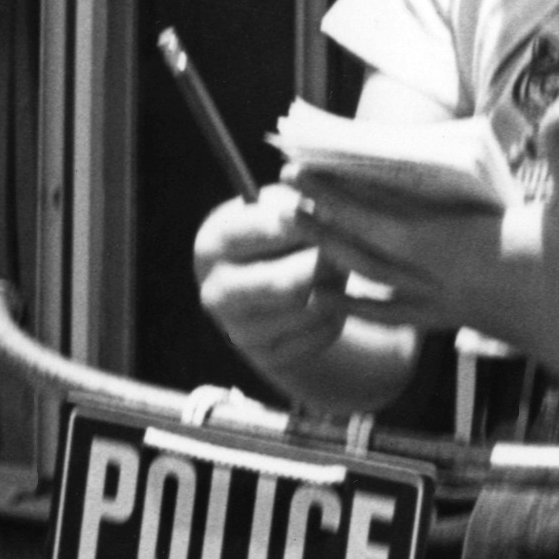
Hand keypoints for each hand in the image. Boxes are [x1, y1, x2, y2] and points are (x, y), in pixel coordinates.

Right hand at [193, 183, 358, 384]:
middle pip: (287, 283)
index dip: (306, 222)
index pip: (263, 232)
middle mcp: (216, 292)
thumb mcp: (276, 208)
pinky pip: (321, 333)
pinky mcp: (268, 357)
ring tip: (340, 268)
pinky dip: (339, 312)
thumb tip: (329, 207)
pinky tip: (334, 297)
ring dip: (337, 287)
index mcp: (212, 245)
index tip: (332, 213)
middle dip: (325, 264)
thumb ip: (296, 201)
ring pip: (311, 309)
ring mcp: (239, 331)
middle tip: (346, 248)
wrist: (265, 291)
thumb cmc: (276, 236)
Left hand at [305, 101, 558, 379]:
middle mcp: (442, 278)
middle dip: (320, 215)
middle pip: (363, 245)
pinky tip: (325, 298)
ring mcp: (446, 303)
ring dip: (329, 253)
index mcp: (463, 246)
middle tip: (278, 188)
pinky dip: (355, 303)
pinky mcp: (456, 320)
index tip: (302, 171)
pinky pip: (391, 312)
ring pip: (370, 279)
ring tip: (293, 228)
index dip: (337, 195)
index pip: (382, 218)